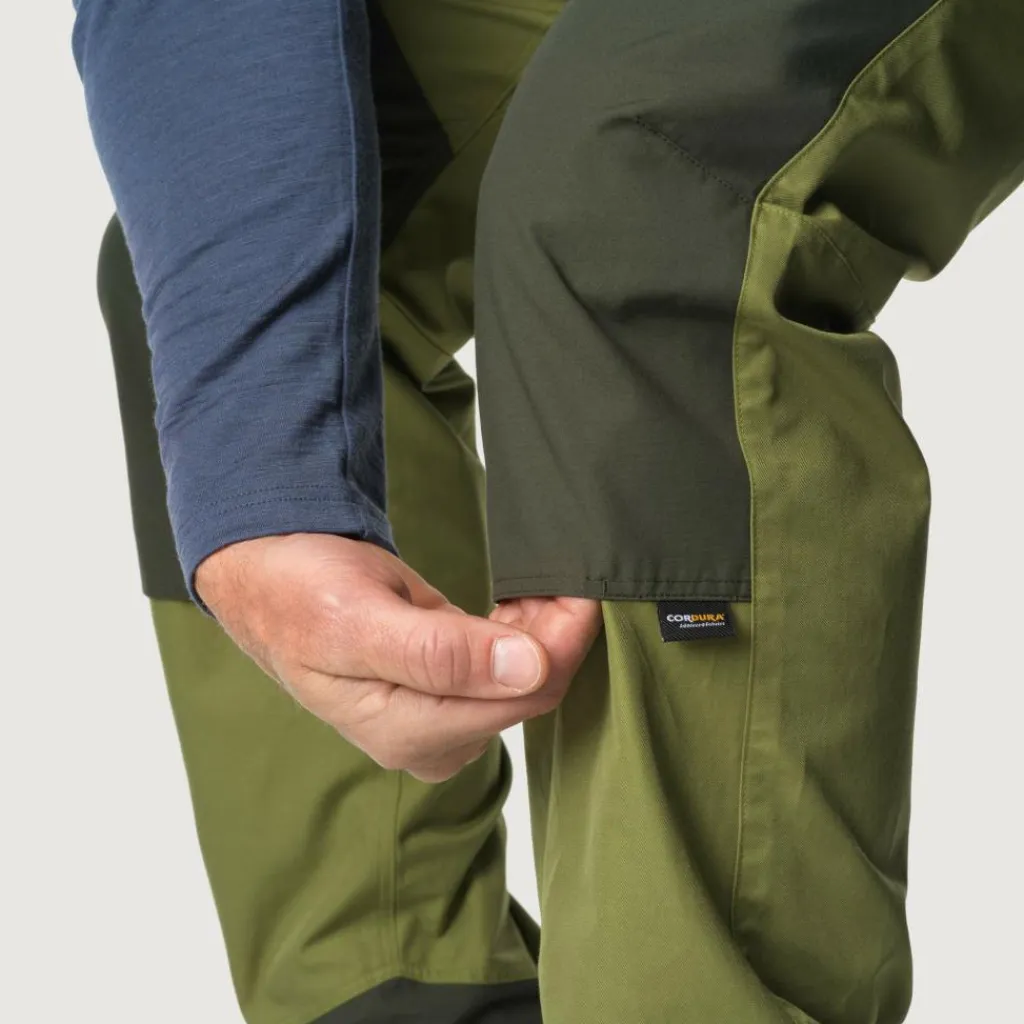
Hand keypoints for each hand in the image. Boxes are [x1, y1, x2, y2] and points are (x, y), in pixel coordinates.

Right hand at [195, 534, 601, 781]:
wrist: (265, 579)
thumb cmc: (298, 594)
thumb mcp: (360, 619)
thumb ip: (440, 653)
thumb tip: (525, 669)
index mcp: (408, 731)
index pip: (521, 699)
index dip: (562, 646)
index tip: (582, 590)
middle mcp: (429, 737)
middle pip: (528, 694)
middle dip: (559, 637)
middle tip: (568, 576)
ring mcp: (435, 716)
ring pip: (521, 681)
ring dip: (545, 634)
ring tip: (548, 585)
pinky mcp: (439, 691)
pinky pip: (501, 670)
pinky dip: (523, 635)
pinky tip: (524, 604)